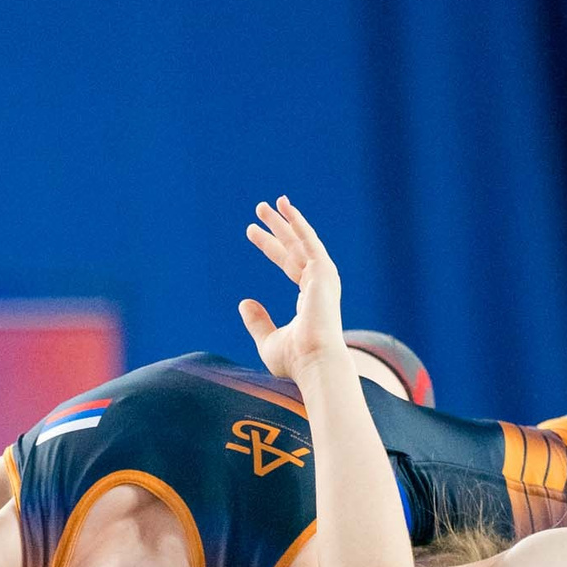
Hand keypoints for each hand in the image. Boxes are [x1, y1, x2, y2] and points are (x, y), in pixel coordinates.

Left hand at [237, 196, 345, 379]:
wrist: (315, 362)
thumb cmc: (295, 360)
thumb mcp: (269, 340)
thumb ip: (257, 321)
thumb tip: (243, 303)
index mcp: (310, 299)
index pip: (288, 265)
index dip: (271, 247)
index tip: (252, 232)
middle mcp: (319, 285)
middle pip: (294, 249)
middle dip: (277, 229)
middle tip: (259, 210)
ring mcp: (323, 278)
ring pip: (301, 241)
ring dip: (286, 221)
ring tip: (269, 203)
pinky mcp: (324, 273)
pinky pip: (309, 242)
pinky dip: (298, 224)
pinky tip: (286, 207)